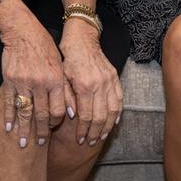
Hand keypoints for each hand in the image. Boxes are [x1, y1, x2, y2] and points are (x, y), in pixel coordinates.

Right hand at [0, 0, 66, 148]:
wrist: (23, 30)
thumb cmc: (44, 47)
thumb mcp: (60, 65)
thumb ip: (65, 90)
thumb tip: (71, 113)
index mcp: (56, 79)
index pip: (58, 109)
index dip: (56, 122)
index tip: (54, 129)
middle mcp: (41, 82)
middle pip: (41, 114)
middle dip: (41, 131)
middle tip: (40, 143)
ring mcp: (24, 82)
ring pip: (25, 111)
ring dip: (24, 129)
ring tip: (23, 142)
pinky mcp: (10, 80)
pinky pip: (9, 102)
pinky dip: (9, 116)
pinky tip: (8, 127)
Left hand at [59, 18, 122, 146]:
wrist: (81, 38)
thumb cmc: (66, 58)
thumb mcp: (60, 77)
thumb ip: (66, 97)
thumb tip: (72, 116)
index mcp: (84, 85)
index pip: (86, 116)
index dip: (83, 131)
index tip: (80, 140)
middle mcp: (99, 84)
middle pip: (101, 116)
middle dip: (95, 132)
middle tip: (91, 142)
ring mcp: (109, 80)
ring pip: (113, 110)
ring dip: (108, 126)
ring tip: (102, 136)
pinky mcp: (115, 76)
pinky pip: (120, 99)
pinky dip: (118, 113)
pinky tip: (113, 122)